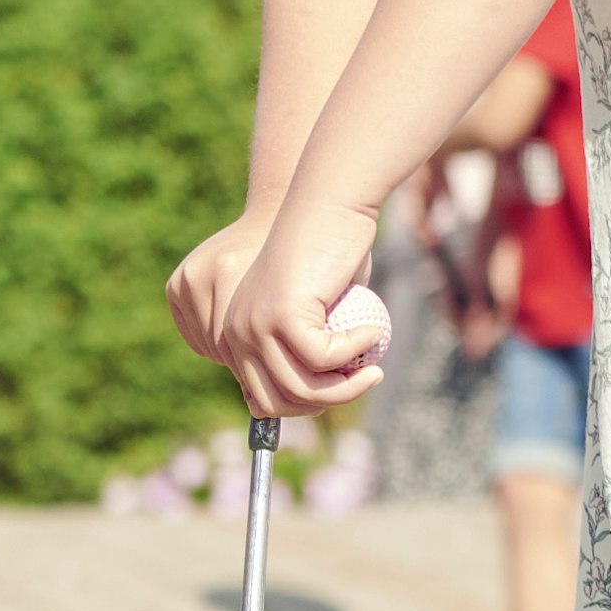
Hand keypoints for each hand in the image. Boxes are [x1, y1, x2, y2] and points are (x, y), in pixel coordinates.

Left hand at [166, 192, 389, 417]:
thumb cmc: (328, 254)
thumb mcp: (312, 312)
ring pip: (301, 388)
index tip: (344, 387)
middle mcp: (236, 333)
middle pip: (277, 402)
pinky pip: (323, 358)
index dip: (307, 404)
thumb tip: (315, 399)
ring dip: (348, 387)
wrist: (328, 207)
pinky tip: (373, 332)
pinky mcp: (280, 315)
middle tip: (366, 380)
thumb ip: (305, 352)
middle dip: (327, 402)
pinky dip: (355, 351)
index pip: (261, 398)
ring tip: (374, 370)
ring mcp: (255, 325)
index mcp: (236, 335)